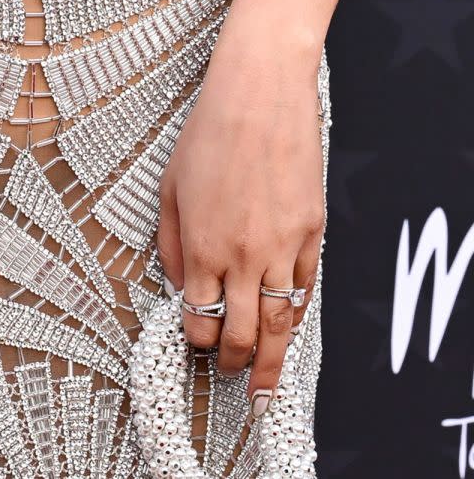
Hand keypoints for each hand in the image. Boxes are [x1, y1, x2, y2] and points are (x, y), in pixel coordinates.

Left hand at [156, 26, 325, 418]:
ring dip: (273, 359)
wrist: (259, 96)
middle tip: (231, 380)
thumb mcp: (168, 191)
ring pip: (282, 322)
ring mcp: (283, 246)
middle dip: (234, 364)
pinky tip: (290, 325)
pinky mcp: (313, 230)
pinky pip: (308, 286)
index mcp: (201, 249)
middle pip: (242, 333)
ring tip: (267, 385)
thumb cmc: (206, 137)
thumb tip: (178, 288)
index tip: (196, 347)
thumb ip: (170, 247)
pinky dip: (298, 312)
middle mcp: (243, 257)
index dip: (197, 342)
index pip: (199, 320)